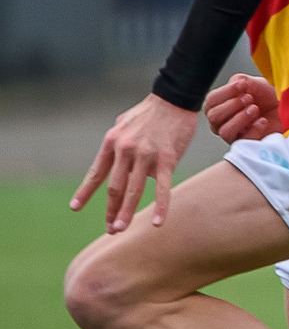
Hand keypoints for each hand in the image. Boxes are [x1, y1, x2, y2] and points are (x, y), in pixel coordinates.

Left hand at [71, 93, 197, 231]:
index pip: (96, 173)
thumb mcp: (123, 124)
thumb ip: (118, 145)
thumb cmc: (149, 113)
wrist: (174, 99)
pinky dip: (161, 206)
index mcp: (112, 142)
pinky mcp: (167, 159)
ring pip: (134, 191)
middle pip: (115, 187)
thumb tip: (120, 165)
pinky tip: (158, 222)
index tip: (75, 207)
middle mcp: (125, 151)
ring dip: (126, 212)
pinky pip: (163, 188)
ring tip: (120, 228)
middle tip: (110, 229)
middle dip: (111, 210)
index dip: (85, 192)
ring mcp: (146, 156)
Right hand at [203, 73, 279, 143]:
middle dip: (232, 105)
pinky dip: (254, 129)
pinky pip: (243, 141)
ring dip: (241, 118)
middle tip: (249, 98)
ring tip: (255, 109)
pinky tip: (263, 121)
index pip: (211, 101)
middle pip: (213, 116)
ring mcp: (234, 135)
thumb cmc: (267, 99)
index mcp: (220, 106)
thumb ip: (242, 80)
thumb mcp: (256, 84)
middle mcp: (223, 122)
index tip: (243, 85)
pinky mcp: (247, 145)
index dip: (226, 92)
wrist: (286, 111)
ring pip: (225, 131)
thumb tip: (235, 82)